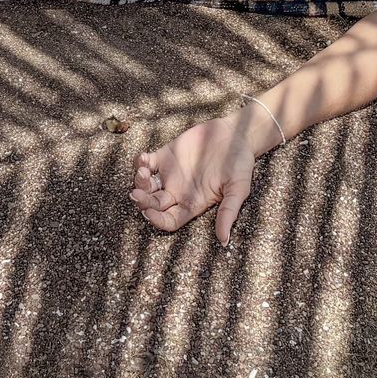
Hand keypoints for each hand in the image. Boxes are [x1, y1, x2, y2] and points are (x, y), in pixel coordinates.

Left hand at [130, 115, 259, 244]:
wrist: (237, 135)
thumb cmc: (240, 165)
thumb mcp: (238, 190)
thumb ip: (228, 213)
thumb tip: (224, 242)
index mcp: (192, 204)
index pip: (169, 220)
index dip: (156, 220)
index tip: (148, 213)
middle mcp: (178, 192)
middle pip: (153, 204)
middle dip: (142, 201)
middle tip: (136, 194)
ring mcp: (170, 174)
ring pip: (146, 185)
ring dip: (139, 182)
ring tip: (142, 173)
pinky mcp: (166, 155)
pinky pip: (146, 162)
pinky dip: (140, 162)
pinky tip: (143, 159)